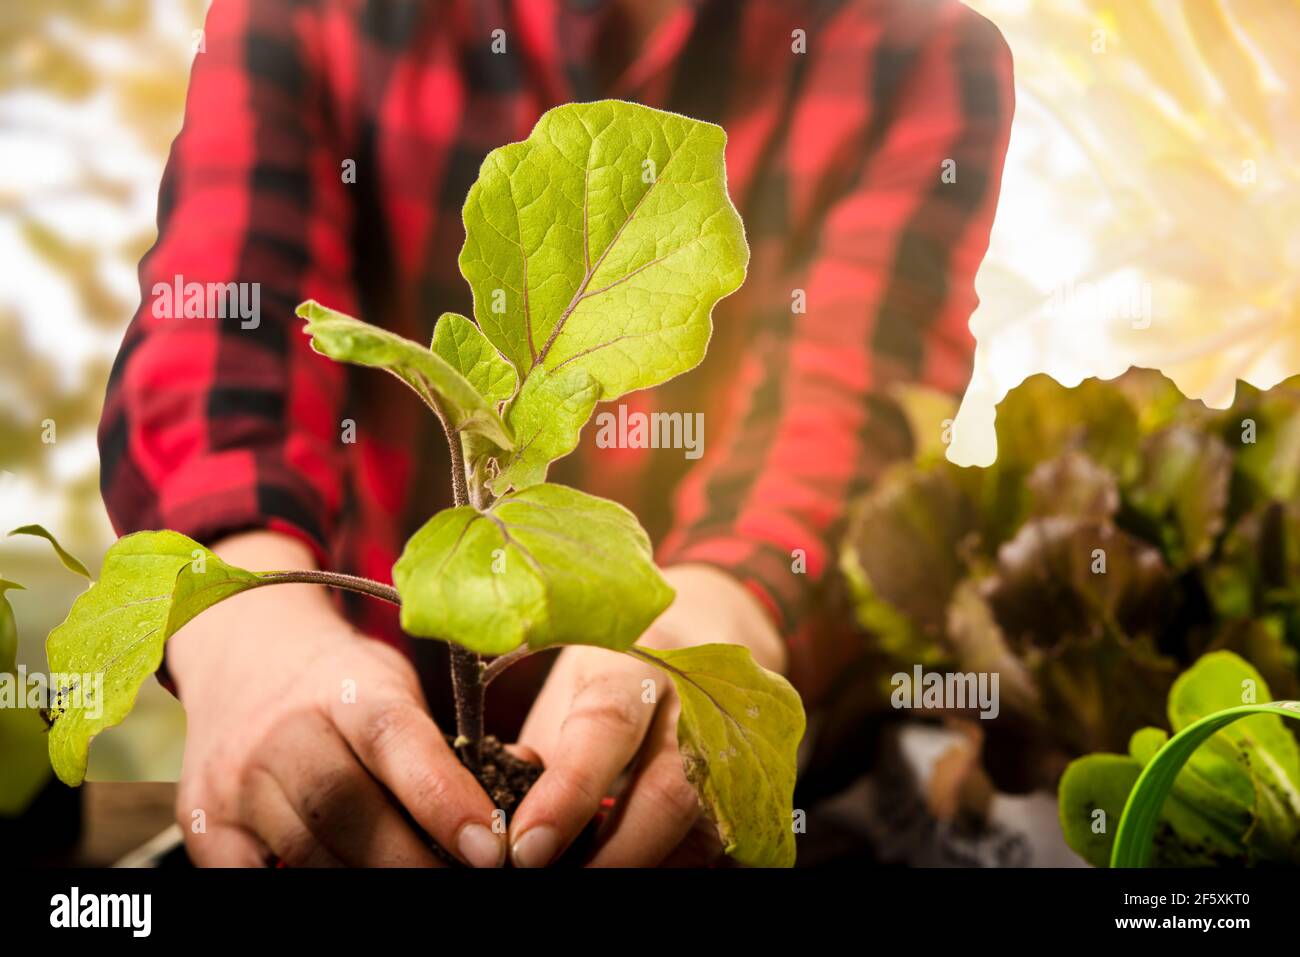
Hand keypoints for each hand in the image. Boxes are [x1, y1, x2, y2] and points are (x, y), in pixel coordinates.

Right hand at [170, 531, 504, 867]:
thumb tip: (516, 799)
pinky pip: (256, 878)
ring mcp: (237, 779)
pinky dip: (308, 887)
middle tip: (462, 884)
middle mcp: (284, 730)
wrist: (244, 658)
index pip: (397, 742)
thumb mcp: (397, 687)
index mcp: (349, 687)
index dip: (445, 799)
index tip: (490, 850)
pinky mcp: (203, 823)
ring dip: (369, 883)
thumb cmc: (345, 683)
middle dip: (412, 862)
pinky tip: (351, 882)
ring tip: (419, 887)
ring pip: (308, 853)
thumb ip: (442, 743)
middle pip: (348, 811)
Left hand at [508, 564, 784, 866]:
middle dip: (613, 857)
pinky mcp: (761, 783)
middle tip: (553, 881)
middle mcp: (699, 698)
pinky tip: (639, 860)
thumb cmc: (620, 666)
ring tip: (589, 871)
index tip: (525, 848)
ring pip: (703, 829)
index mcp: (637, 660)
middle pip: (670, 792)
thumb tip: (501, 826)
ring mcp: (740, 741)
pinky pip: (726, 845)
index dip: (567, 794)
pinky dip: (676, 863)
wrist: (709, 630)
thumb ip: (544, 752)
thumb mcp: (570, 685)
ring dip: (643, 861)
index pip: (606, 727)